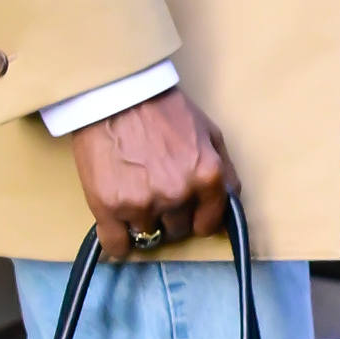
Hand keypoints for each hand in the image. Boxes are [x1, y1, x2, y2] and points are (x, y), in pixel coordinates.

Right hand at [70, 88, 236, 259]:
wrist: (115, 93)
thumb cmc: (162, 109)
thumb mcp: (210, 133)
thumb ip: (225, 173)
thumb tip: (230, 211)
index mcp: (207, 176)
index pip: (208, 224)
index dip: (196, 217)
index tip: (185, 209)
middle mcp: (178, 194)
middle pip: (177, 230)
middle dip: (169, 214)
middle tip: (153, 188)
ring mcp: (143, 203)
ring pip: (147, 235)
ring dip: (141, 221)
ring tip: (131, 191)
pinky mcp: (109, 207)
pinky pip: (117, 245)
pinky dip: (117, 241)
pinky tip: (115, 225)